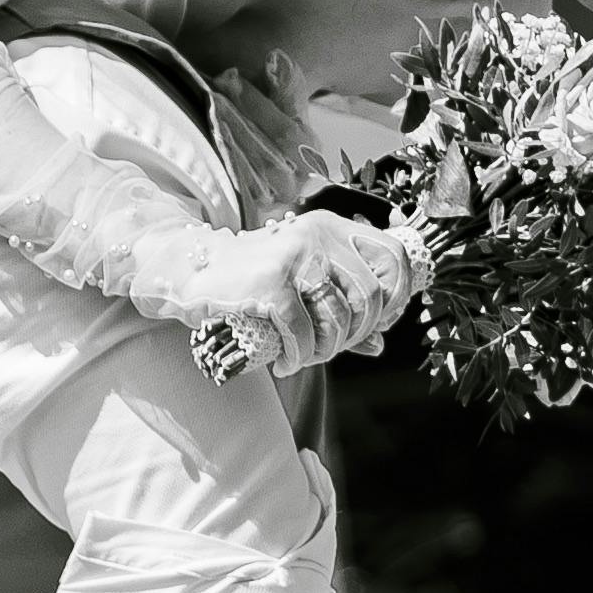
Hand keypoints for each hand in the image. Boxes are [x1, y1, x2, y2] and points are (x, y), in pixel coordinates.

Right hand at [132, 209, 420, 378]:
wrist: (195, 274)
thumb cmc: (254, 283)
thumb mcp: (303, 287)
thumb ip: (342, 309)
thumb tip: (379, 345)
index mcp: (333, 228)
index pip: (394, 256)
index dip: (398, 295)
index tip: (378, 323)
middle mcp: (320, 235)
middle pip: (371, 295)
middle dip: (356, 334)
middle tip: (333, 349)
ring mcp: (296, 256)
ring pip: (338, 319)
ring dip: (325, 351)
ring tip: (305, 357)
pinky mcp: (272, 283)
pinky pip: (303, 333)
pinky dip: (296, 357)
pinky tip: (284, 363)